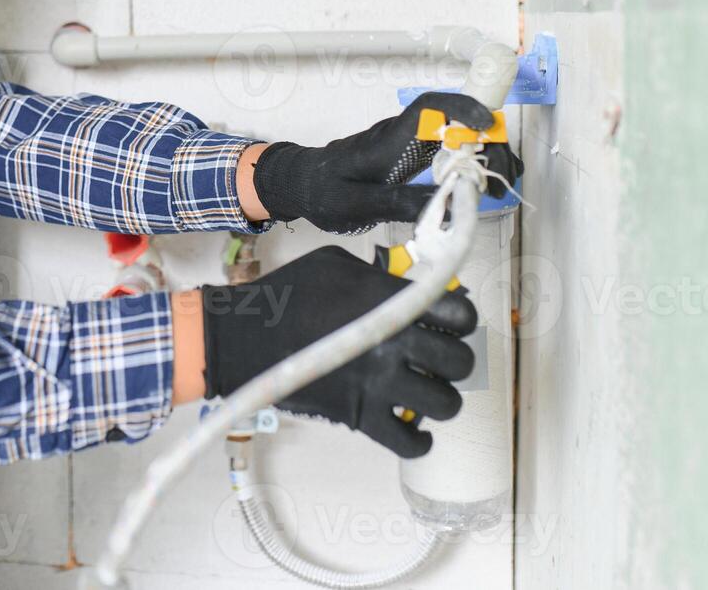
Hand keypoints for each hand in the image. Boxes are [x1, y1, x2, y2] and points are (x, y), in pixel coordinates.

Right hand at [201, 245, 475, 457]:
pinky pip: (411, 442)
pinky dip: (420, 441)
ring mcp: (379, 383)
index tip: (450, 323)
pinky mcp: (361, 416)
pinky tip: (413, 428)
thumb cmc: (287, 295)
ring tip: (425, 391)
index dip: (461, 320)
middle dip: (454, 360)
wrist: (246, 336)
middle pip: (459, 361)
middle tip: (438, 360)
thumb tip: (405, 286)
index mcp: (390, 302)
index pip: (460, 314)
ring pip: (445, 403)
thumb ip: (378, 275)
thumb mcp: (335, 265)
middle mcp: (393, 343)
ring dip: (441, 398)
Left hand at [250, 92, 522, 233]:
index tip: (488, 124)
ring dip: (480, 155)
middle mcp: (401, 137)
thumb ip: (395, 202)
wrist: (301, 184)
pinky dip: (466, 166)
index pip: (428, 108)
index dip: (462, 108)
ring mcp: (406, 146)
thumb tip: (443, 203)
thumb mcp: (355, 204)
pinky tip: (475, 188)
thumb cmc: (322, 190)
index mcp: (387, 141)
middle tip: (505, 171)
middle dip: (486, 140)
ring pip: (453, 138)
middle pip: (453, 123)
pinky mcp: (409, 159)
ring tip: (497, 184)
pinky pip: (443, 154)